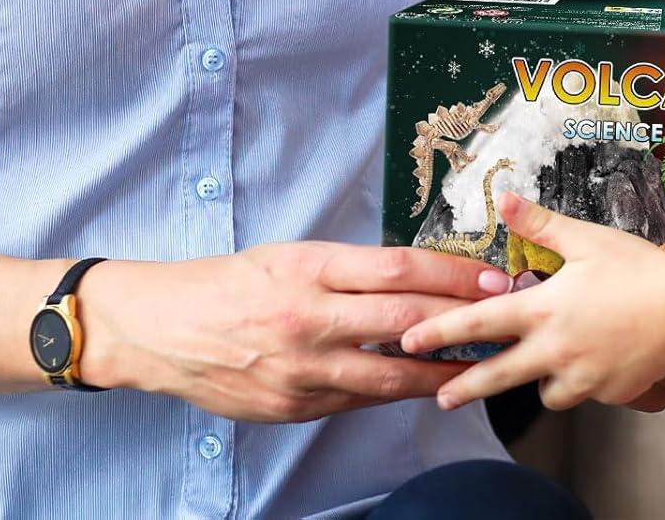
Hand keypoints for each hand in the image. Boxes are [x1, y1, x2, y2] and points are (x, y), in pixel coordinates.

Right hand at [76, 241, 512, 422]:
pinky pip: (357, 401)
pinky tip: (422, 387)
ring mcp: (301, 369)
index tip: (490, 275)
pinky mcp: (292, 408)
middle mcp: (310, 318)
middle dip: (462, 320)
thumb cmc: (231, 282)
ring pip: (388, 375)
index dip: (452, 273)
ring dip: (440, 371)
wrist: (160, 328)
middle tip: (504, 317)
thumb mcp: (290, 256)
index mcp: (311, 269)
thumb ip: (348, 270)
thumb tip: (413, 277)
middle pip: (404, 320)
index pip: (398, 268)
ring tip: (480, 365)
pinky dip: (394, 393)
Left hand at [400, 193, 664, 411]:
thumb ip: (540, 224)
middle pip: (497, 376)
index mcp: (544, 309)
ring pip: (543, 390)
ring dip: (537, 379)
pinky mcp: (606, 393)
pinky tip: (592, 359)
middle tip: (439, 397)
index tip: (410, 339)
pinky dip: (578, 380)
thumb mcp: (587, 239)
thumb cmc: (639, 270)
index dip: (442, 331)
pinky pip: (581, 391)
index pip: (481, 323)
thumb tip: (505, 198)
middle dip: (464, 387)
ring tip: (544, 363)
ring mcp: (581, 376)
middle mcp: (555, 349)